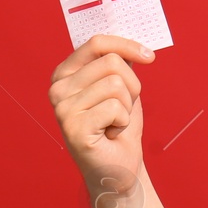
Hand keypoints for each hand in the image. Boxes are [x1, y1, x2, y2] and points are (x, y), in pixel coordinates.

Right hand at [49, 34, 154, 207]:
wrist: (118, 167)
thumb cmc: (119, 126)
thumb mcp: (122, 87)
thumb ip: (120, 62)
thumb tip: (132, 40)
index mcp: (65, 74)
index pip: (97, 43)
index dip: (127, 45)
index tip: (149, 57)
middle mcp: (57, 89)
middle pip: (112, 63)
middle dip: (131, 86)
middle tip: (122, 108)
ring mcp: (62, 109)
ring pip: (116, 84)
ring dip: (127, 106)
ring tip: (114, 122)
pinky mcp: (74, 128)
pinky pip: (116, 107)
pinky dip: (123, 122)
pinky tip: (110, 134)